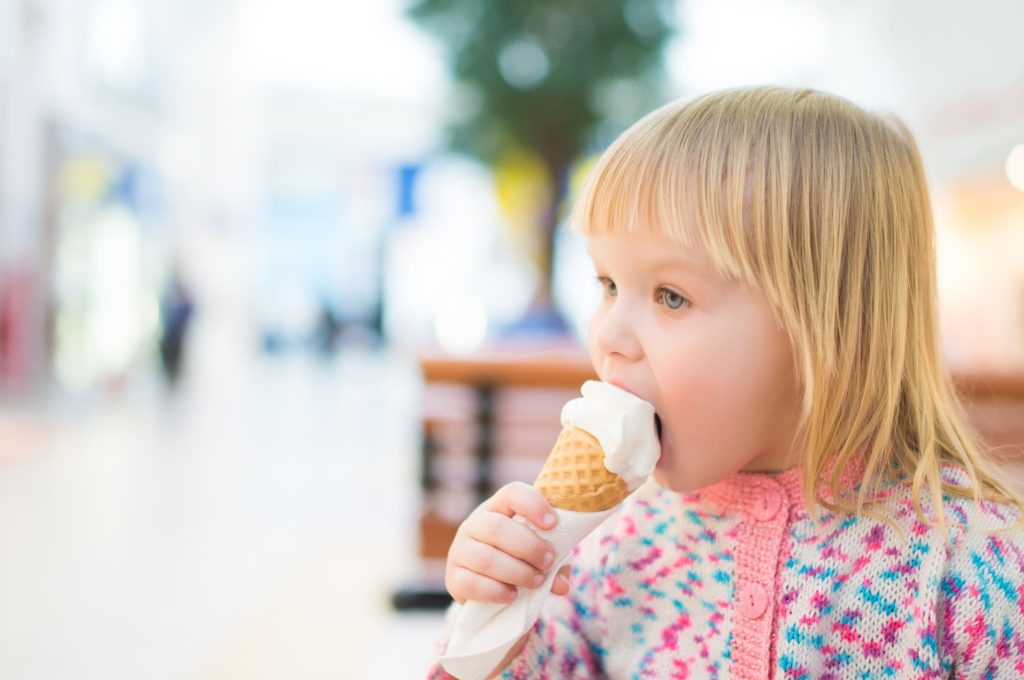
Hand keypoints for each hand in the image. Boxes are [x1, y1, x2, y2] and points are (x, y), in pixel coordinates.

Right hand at [445, 482, 571, 604]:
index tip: (553, 524)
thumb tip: (561, 584)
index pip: (512, 493)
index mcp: (498, 508)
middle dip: (528, 547)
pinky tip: (512, 595)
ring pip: (485, 558)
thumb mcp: (538, 555)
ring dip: (517, 572)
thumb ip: (555, 564)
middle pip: (497, 528)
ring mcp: (460, 550)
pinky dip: (497, 591)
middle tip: (547, 562)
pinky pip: (472, 583)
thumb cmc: (519, 560)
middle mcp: (474, 524)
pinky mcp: (453, 578)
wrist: (488, 588)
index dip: (533, 505)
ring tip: (536, 581)